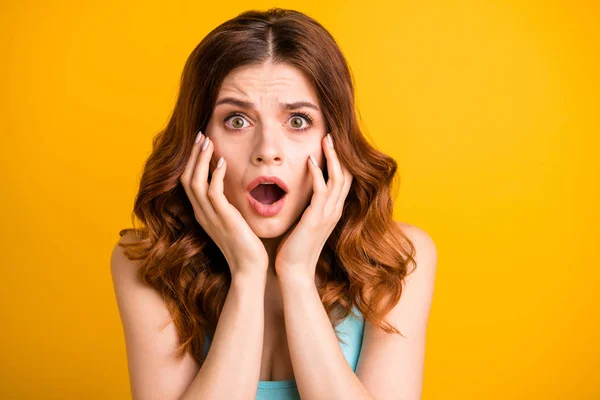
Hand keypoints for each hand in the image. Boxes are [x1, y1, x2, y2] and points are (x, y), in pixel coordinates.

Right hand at [180, 131, 268, 277]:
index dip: (192, 161)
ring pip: (195, 181)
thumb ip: (229, 206)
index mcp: (203, 213)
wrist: (250, 269)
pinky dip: (215, 174)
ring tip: (208, 141)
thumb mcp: (233, 222)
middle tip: (200, 135)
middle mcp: (202, 213)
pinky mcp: (223, 218)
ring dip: (200, 159)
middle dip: (192, 155)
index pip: (189, 182)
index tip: (201, 144)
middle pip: (186, 178)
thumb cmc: (246, 247)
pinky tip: (223, 161)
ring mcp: (210, 216)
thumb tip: (235, 190)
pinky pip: (212, 191)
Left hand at [275, 133, 352, 279]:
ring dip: (332, 157)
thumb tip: (301, 195)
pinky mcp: (316, 218)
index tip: (332, 145)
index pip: (344, 181)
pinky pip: (321, 190)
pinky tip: (310, 160)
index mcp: (333, 211)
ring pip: (338, 179)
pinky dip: (317, 173)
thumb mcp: (305, 224)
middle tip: (332, 135)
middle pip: (347, 176)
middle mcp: (335, 211)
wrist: (294, 271)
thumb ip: (308, 209)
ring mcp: (328, 214)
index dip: (341, 162)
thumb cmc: (295, 249)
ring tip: (326, 140)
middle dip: (340, 154)